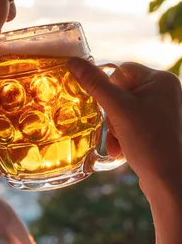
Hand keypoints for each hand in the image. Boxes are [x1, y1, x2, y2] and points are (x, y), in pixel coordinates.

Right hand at [67, 58, 181, 201]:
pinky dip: (122, 136)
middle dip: (112, 115)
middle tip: (117, 129)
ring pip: (123, 110)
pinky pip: (131, 124)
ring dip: (114, 128)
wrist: (169, 182)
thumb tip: (73, 62)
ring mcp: (162, 111)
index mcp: (161, 80)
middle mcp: (165, 92)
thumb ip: (94, 83)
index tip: (110, 107)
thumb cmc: (150, 142)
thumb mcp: (118, 109)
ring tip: (119, 143)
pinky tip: (122, 151)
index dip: (110, 89)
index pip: (122, 70)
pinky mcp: (157, 129)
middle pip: (121, 92)